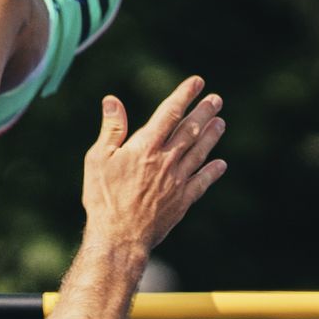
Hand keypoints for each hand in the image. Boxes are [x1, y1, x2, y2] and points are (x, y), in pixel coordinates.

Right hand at [81, 76, 226, 252]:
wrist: (119, 236)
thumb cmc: (103, 197)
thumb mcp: (97, 160)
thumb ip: (111, 130)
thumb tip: (112, 100)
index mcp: (145, 147)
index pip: (169, 114)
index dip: (184, 96)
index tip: (196, 82)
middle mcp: (166, 160)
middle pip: (190, 130)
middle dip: (204, 112)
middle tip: (216, 100)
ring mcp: (178, 181)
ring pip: (200, 152)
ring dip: (212, 136)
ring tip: (220, 122)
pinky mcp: (182, 201)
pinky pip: (202, 182)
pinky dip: (212, 171)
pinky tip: (220, 164)